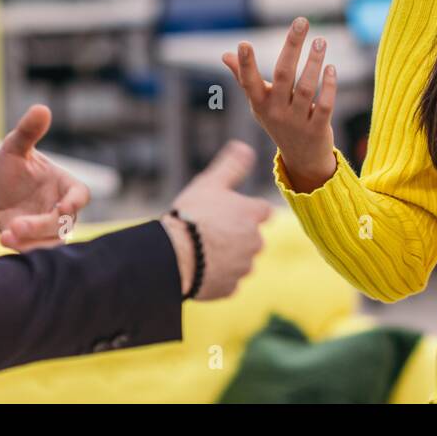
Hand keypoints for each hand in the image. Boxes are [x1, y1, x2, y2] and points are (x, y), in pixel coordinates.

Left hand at [0, 104, 91, 251]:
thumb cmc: (11, 166)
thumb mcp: (14, 147)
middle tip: (16, 227)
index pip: (80, 196)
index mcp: (66, 185)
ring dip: (31, 242)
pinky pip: (35, 249)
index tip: (62, 208)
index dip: (73, 203)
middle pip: (64, 223)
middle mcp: (61, 208)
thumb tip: (41, 108)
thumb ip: (28, 132)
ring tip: (7, 236)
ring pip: (51, 241)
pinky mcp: (33, 240)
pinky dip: (23, 248)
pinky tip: (4, 240)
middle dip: (41, 226)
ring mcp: (48, 227)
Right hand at [165, 140, 271, 299]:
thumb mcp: (210, 183)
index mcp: (252, 215)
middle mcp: (255, 243)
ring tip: (201, 250)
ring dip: (227, 257)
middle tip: (209, 231)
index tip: (231, 211)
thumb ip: (231, 166)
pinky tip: (199, 268)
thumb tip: (245, 146)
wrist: (172, 256)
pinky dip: (217, 277)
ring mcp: (243, 268)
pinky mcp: (230, 289)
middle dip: (236, 236)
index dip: (248, 210)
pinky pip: (227, 282)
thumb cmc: (191, 216)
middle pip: (252, 238)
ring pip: (240, 261)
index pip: (263, 211)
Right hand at [221, 16, 337, 189]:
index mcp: (260, 104)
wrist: (302, 159)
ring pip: (306, 89)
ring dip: (314, 62)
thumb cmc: (278, 122)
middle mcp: (276, 112)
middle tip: (301, 21)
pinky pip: (324, 105)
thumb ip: (244, 78)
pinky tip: (331, 68)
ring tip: (320, 40)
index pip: (249, 82)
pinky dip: (329, 87)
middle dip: (292, 46)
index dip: (245, 65)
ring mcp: (297, 122)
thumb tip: (225, 55)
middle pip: (283, 75)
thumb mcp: (259, 103)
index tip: (243, 44)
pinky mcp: (317, 129)